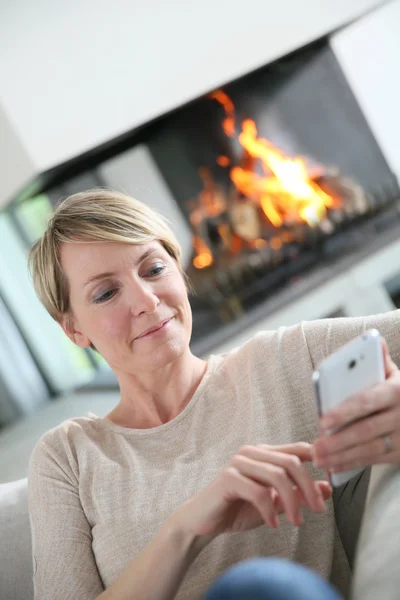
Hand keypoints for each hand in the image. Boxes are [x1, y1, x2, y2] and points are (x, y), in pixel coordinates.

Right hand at [172, 443, 329, 541]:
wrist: (204, 522)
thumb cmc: (238, 509)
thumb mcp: (275, 503)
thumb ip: (297, 494)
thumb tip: (327, 489)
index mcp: (264, 453)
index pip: (298, 448)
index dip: (318, 459)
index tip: (333, 478)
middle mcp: (252, 453)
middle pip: (291, 462)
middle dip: (309, 487)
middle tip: (319, 510)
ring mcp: (238, 463)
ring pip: (277, 476)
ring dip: (292, 502)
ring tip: (297, 522)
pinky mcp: (228, 478)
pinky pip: (258, 492)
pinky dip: (270, 510)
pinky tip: (273, 523)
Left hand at [313, 340, 399, 472]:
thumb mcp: (396, 375)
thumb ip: (381, 361)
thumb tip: (374, 340)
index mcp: (397, 391)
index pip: (367, 401)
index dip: (345, 411)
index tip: (324, 420)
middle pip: (365, 430)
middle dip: (338, 440)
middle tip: (316, 446)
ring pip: (368, 448)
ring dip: (341, 455)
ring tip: (319, 457)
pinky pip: (372, 459)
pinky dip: (351, 463)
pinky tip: (333, 465)